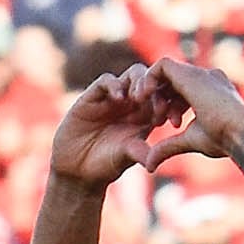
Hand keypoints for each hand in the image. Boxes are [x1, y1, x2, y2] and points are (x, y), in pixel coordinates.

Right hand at [50, 68, 169, 190]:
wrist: (76, 168)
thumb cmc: (105, 164)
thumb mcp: (126, 156)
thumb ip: (140, 152)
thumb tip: (156, 161)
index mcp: (146, 116)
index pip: (162, 98)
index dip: (166, 103)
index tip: (165, 117)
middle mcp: (132, 104)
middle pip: (151, 81)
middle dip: (155, 86)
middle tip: (151, 99)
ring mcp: (113, 98)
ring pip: (132, 75)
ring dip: (138, 81)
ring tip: (137, 98)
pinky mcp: (93, 96)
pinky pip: (106, 80)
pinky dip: (114, 85)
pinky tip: (118, 98)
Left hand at [140, 59, 243, 169]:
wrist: (239, 131)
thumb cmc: (223, 140)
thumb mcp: (190, 141)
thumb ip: (168, 147)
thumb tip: (150, 166)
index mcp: (210, 93)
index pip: (182, 92)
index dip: (169, 106)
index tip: (165, 124)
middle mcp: (205, 79)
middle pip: (173, 82)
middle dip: (160, 100)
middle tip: (155, 121)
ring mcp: (198, 73)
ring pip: (165, 73)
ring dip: (153, 92)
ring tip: (152, 113)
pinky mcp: (189, 72)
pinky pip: (162, 65)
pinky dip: (149, 78)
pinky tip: (145, 97)